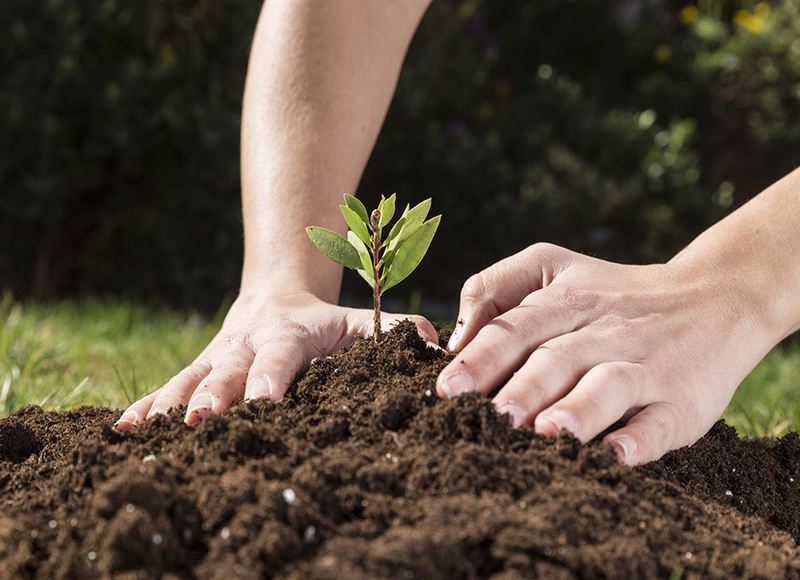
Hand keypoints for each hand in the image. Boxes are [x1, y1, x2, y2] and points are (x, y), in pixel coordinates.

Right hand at [115, 291, 437, 428]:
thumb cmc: (324, 322)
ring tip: (151, 432)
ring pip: (190, 379)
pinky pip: (168, 387)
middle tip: (203, 422)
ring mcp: (215, 357)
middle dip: (214, 396)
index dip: (273, 377)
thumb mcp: (359, 320)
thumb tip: (436, 345)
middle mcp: (246, 344)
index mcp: (290, 334)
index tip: (267, 402)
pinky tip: (121, 432)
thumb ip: (394, 331)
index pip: (282, 356)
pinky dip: (146, 407)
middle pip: (228, 370)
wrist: (274, 298)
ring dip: (172, 405)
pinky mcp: (195, 369)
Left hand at [436, 243, 771, 464]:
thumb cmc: (612, 293)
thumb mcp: (553, 267)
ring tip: (547, 432)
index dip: (481, 358)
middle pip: (557, 358)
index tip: (446, 389)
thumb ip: (496, 286)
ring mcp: (645, 365)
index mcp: (566, 303)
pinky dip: (643, 439)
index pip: (516, 329)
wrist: (713, 297)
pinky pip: (663, 420)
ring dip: (578, 410)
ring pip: (609, 386)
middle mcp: (604, 332)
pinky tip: (620, 455)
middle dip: (521, 387)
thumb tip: (454, 337)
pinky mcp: (682, 400)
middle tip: (490, 417)